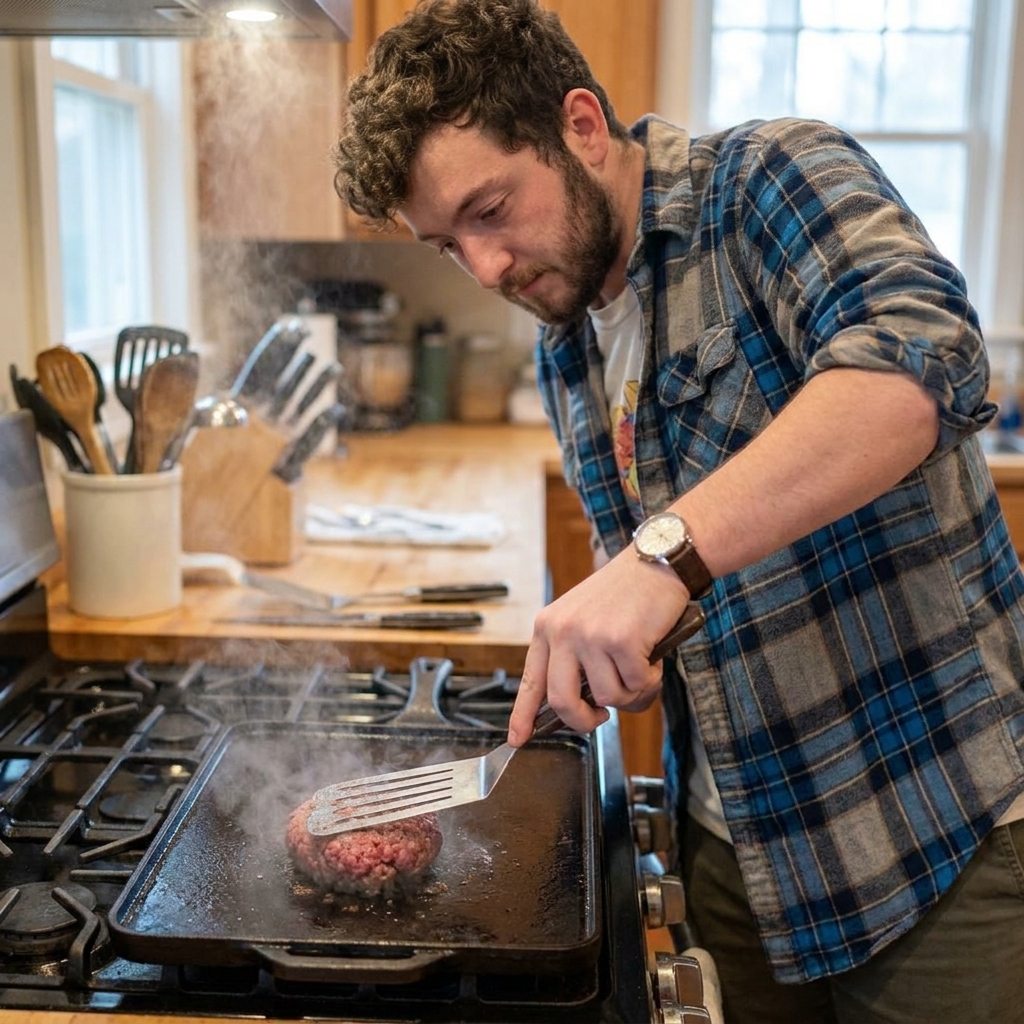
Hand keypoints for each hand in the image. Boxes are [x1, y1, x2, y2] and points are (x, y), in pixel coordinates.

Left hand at [508, 544, 688, 745]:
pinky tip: (651, 658)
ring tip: (638, 668)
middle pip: (562, 702)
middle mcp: (562, 631)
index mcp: (547, 626)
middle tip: (600, 717)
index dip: (522, 715)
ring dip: (629, 693)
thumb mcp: (582, 618)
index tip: (518, 738)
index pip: (530, 680)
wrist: (657, 561)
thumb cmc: (625, 594)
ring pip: (606, 698)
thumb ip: (573, 656)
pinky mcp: (621, 641)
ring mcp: (590, 636)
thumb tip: (577, 705)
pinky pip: (635, 686)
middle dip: (584, 721)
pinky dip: (649, 680)